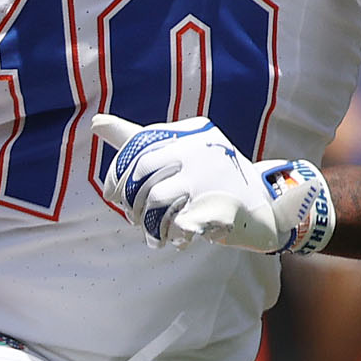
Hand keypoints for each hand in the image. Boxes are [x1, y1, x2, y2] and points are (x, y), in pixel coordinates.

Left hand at [92, 115, 333, 253]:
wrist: (263, 206)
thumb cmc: (211, 178)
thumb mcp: (180, 151)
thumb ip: (138, 139)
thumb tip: (96, 122)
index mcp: (190, 133)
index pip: (138, 150)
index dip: (118, 176)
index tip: (113, 195)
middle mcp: (200, 149)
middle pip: (143, 177)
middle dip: (132, 203)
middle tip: (135, 219)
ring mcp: (211, 177)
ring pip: (156, 200)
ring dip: (149, 224)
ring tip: (155, 235)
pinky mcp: (219, 206)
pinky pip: (178, 223)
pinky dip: (172, 235)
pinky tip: (178, 238)